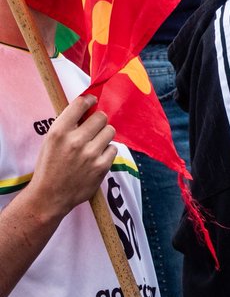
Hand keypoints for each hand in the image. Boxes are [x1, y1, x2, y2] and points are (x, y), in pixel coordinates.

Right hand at [26, 95, 115, 222]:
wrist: (50, 196)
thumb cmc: (50, 166)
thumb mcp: (50, 141)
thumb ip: (68, 125)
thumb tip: (88, 107)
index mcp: (58, 132)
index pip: (80, 104)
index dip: (89, 100)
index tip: (92, 100)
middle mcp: (75, 141)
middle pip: (101, 117)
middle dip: (98, 120)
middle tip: (94, 128)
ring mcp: (90, 154)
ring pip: (110, 131)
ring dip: (104, 136)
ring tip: (94, 144)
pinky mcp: (102, 166)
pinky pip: (114, 148)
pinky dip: (107, 152)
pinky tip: (97, 158)